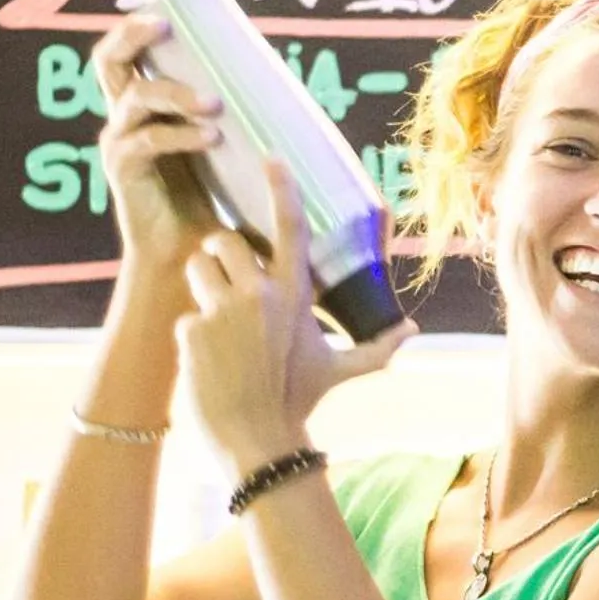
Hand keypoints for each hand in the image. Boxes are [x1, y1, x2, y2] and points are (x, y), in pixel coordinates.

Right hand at [91, 14, 224, 274]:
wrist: (196, 250)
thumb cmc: (219, 194)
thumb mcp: (227, 142)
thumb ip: (236, 113)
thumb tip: (285, 78)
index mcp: (144, 104)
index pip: (124, 53)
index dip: (134, 28)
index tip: (165, 12)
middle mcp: (125, 116)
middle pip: (108, 61)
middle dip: (133, 36)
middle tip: (165, 28)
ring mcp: (120, 142)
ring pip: (136, 98)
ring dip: (175, 93)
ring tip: (215, 104)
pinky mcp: (124, 172)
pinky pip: (146, 141)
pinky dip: (179, 135)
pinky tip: (211, 136)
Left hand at [177, 160, 415, 473]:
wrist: (258, 441)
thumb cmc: (299, 401)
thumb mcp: (338, 369)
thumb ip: (377, 347)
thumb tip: (415, 333)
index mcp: (297, 293)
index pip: (290, 227)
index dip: (281, 188)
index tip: (270, 158)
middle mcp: (261, 293)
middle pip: (224, 241)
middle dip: (221, 257)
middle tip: (228, 285)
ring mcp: (224, 309)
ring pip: (197, 268)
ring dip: (202, 288)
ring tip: (217, 323)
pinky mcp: (192, 328)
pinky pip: (184, 311)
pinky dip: (192, 332)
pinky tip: (207, 361)